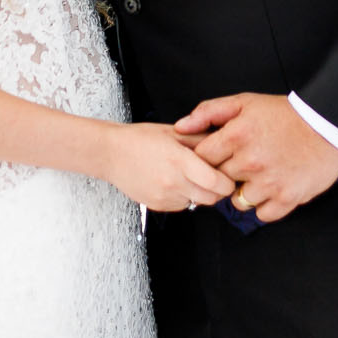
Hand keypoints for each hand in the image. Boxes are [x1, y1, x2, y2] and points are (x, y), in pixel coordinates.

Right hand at [100, 123, 233, 213]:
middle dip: (218, 189)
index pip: (216, 182)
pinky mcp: (158, 206)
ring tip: (191, 176)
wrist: (110, 154)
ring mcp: (164, 197)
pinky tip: (176, 182)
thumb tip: (223, 144)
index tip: (227, 173)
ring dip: (201, 193)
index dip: (227, 181)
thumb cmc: (139, 139)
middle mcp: (173, 182)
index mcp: (179, 160)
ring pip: (198, 203)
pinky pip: (182, 206)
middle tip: (214, 176)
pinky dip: (185, 196)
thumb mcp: (173, 132)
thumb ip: (200, 139)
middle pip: (212, 198)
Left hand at [176, 93, 337, 224]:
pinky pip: (262, 213)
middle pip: (217, 181)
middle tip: (240, 164)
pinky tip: (271, 188)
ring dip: (244, 191)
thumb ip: (209, 112)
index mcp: (235, 136)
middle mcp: (249, 162)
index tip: (217, 156)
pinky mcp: (286, 198)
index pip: (201, 159)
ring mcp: (268, 182)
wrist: (326, 125)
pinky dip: (265, 204)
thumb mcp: (244, 103)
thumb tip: (180, 127)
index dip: (207, 159)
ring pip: (238, 201)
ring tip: (258, 176)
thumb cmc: (284, 114)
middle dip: (225, 174)